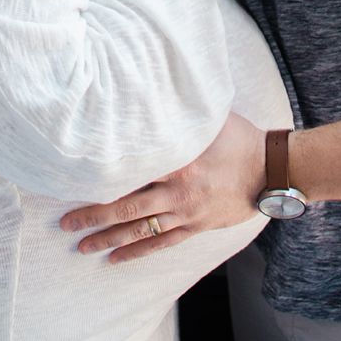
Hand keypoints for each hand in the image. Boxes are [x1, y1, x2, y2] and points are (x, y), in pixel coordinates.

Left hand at [59, 113, 267, 261]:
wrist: (274, 170)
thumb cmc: (239, 137)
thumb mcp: (207, 115)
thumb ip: (176, 106)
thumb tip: (145, 81)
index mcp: (177, 160)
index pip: (130, 170)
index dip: (100, 177)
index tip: (71, 180)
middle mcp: (178, 191)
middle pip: (126, 207)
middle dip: (93, 216)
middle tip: (65, 222)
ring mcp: (186, 213)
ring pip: (140, 231)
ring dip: (109, 239)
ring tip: (81, 245)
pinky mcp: (196, 227)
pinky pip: (161, 243)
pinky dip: (137, 252)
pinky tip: (115, 259)